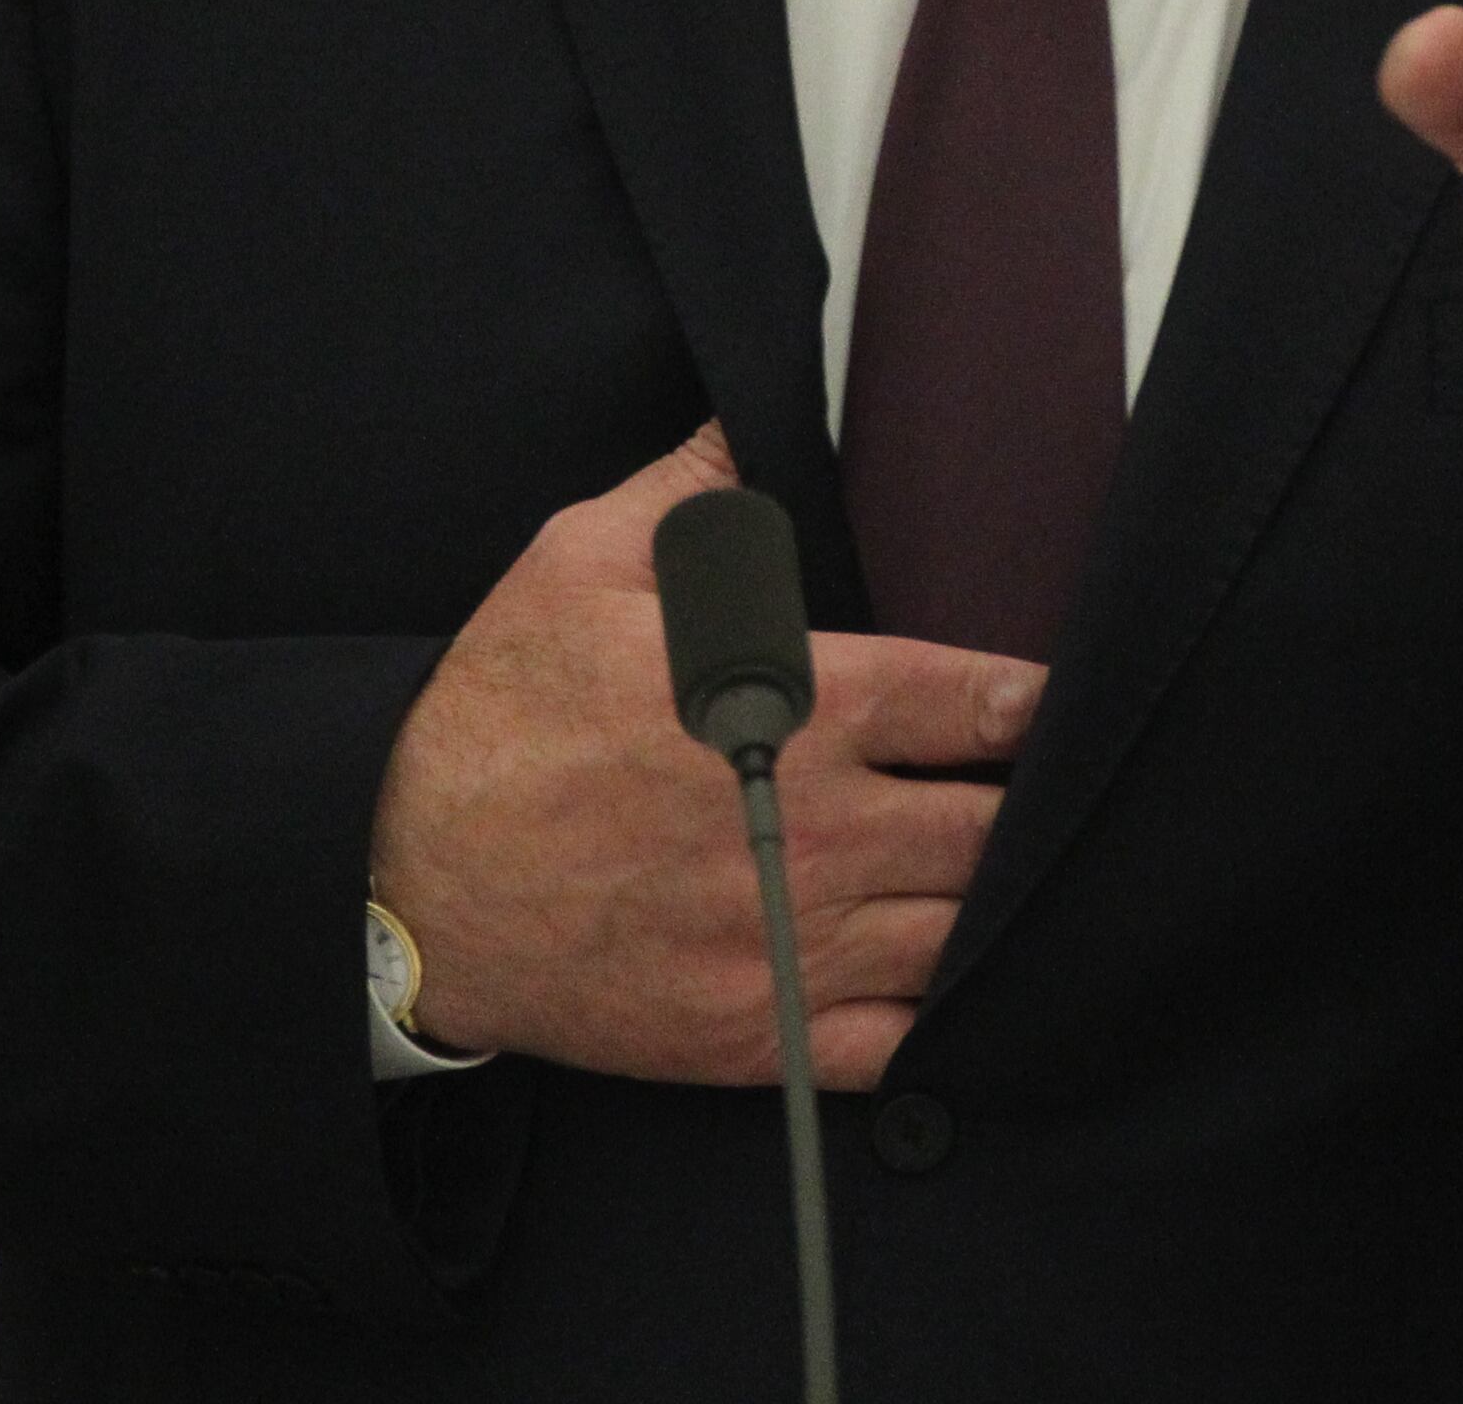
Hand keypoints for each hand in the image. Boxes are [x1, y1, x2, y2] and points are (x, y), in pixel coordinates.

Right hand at [367, 422, 1043, 1085]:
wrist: (403, 881)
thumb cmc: (496, 717)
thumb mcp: (579, 563)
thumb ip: (693, 492)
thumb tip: (753, 420)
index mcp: (791, 708)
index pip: (975, 702)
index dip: (1035, 703)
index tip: (1051, 703)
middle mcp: (812, 830)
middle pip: (993, 829)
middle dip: (1036, 808)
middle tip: (1060, 794)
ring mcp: (789, 943)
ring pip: (963, 936)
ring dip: (1004, 906)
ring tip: (1024, 881)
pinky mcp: (758, 1032)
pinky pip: (901, 1042)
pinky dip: (950, 1016)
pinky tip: (961, 981)